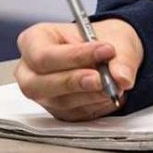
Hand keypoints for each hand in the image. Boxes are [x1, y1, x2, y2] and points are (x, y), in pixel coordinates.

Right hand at [13, 18, 142, 120]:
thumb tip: (122, 78)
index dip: (74, 56)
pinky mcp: (57, 111)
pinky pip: (73, 114)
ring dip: (91, 95)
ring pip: (59, 102)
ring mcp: (42, 94)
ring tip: (115, 84)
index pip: (44, 55)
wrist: (110, 55)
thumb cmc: (102, 42)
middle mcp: (30, 71)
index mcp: (34, 41)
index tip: (106, 50)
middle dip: (75, 82)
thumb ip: (121, 58)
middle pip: (41, 84)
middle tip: (103, 78)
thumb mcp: (118, 38)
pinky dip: (95, 105)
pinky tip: (110, 95)